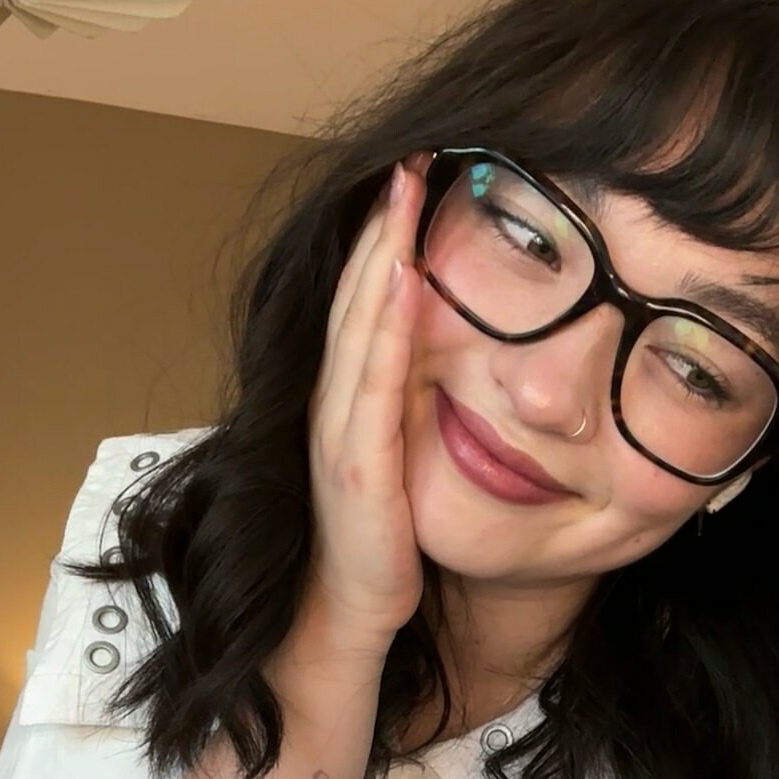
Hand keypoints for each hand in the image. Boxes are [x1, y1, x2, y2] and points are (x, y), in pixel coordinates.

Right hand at [305, 153, 429, 650]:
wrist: (346, 619)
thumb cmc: (380, 550)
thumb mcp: (398, 466)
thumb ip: (407, 414)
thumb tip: (444, 366)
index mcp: (348, 404)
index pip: (365, 308)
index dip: (384, 242)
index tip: (411, 183)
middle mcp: (335, 407)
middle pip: (356, 299)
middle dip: (381, 227)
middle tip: (408, 158)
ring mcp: (340, 434)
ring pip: (359, 328)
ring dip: (382, 258)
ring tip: (403, 195)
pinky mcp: (358, 468)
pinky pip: (372, 386)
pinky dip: (385, 331)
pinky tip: (404, 284)